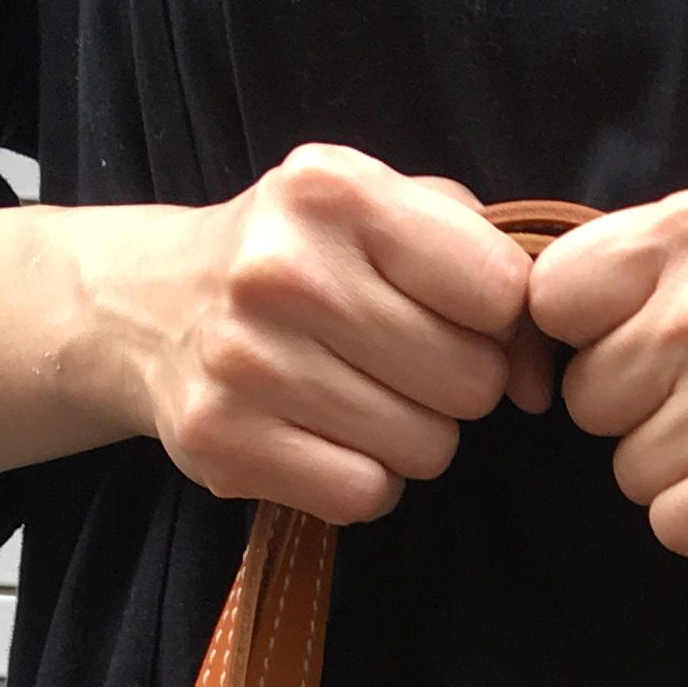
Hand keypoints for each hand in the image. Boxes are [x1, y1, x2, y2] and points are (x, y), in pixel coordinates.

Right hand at [74, 144, 537, 523]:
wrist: (150, 304)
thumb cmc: (302, 256)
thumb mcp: (387, 211)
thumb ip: (487, 263)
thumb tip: (536, 380)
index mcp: (334, 192)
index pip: (500, 292)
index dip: (497, 319)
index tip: (458, 316)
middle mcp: (284, 271)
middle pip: (469, 382)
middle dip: (454, 383)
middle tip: (397, 360)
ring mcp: (246, 362)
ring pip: (425, 448)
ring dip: (410, 435)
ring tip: (354, 392)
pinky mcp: (222, 442)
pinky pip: (365, 494)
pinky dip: (361, 479)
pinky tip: (323, 434)